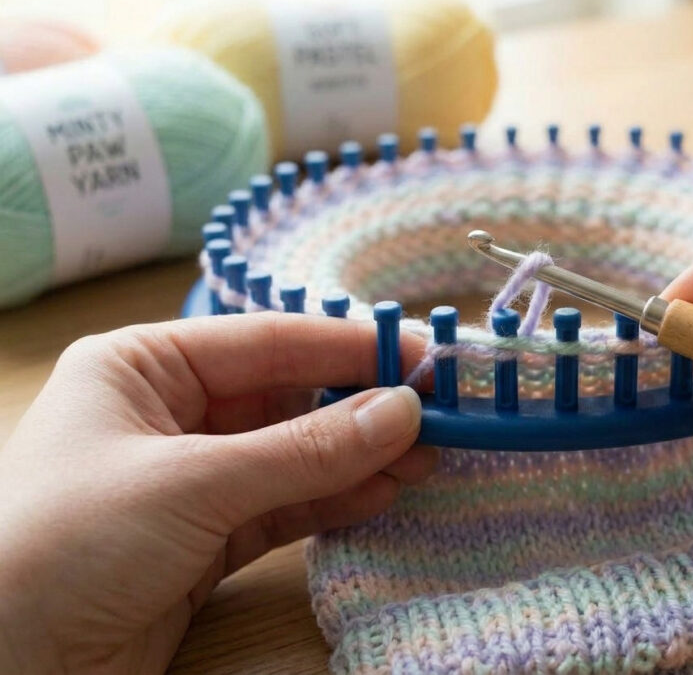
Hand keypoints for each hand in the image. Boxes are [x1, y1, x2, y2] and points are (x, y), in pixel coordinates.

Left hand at [0, 314, 436, 674]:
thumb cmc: (63, 543)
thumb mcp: (192, 483)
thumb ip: (305, 451)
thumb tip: (403, 411)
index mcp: (142, 366)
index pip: (266, 341)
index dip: (348, 346)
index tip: (421, 356)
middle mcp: (168, 414)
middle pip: (286, 399)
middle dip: (360, 408)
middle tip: (438, 413)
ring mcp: (190, 480)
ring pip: (293, 457)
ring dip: (358, 458)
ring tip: (427, 457)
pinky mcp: (204, 541)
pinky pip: (284, 508)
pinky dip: (334, 503)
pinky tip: (383, 493)